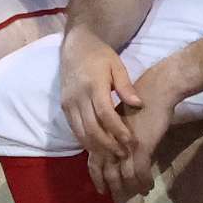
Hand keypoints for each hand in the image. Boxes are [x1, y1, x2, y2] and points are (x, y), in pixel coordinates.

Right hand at [58, 28, 141, 173]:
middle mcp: (78, 96)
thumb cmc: (100, 55)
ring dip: (97, 147)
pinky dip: (86, 141)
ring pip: (81, 132)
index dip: (118, 131)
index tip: (131, 142)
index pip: (105, 114)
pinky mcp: (64, 107)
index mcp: (93, 85)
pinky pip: (75, 129)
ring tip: (113, 156)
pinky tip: (99, 147)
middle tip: (123, 155)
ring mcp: (69, 103)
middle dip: (108, 145)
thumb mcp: (117, 65)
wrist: (75, 46)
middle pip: (92, 128)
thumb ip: (126, 86)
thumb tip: (138, 104)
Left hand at [96, 87, 172, 199]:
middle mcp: (109, 142)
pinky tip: (149, 185)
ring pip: (124, 176)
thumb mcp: (119, 119)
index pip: (93, 162)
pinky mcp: (141, 147)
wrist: (156, 89)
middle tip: (120, 196)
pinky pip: (141, 172)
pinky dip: (144, 182)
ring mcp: (124, 145)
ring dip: (131, 187)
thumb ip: (114, 136)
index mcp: (102, 135)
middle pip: (107, 172)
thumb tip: (117, 154)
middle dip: (114, 187)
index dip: (97, 178)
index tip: (102, 189)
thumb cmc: (139, 101)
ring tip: (139, 193)